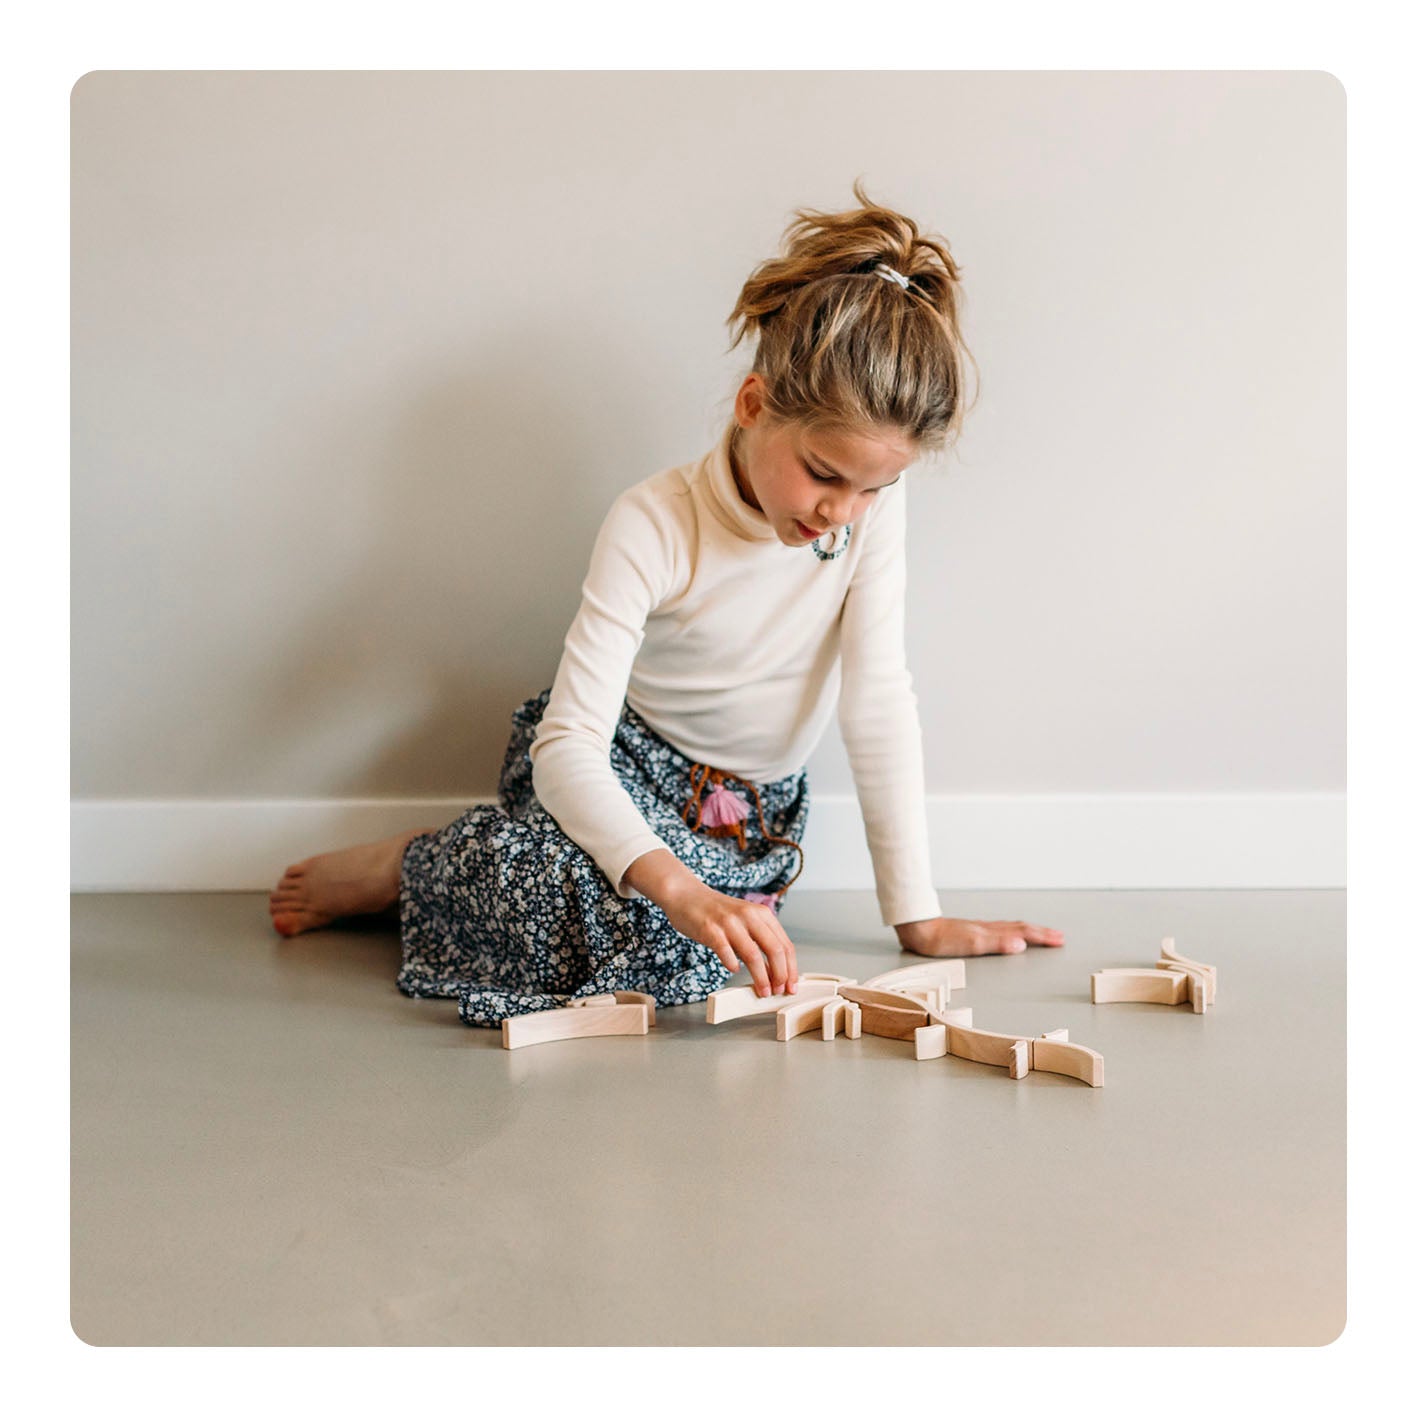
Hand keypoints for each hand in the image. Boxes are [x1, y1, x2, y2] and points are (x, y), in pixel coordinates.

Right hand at [663, 884, 798, 997]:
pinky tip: (734, 969)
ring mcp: (729, 922)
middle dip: (780, 975)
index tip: (791, 985)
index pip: (785, 944)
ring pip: (753, 954)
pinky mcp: (710, 929)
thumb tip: (774, 971)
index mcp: (761, 914)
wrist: (686, 894)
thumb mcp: (745, 921)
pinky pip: (726, 952)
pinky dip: (732, 965)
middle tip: (778, 991)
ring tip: (762, 991)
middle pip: (774, 950)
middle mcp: (748, 915)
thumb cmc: (716, 912)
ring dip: (761, 977)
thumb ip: (759, 941)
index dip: (791, 969)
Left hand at [893, 916, 1064, 956]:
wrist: (918, 927)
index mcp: (991, 932)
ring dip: (1028, 931)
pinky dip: (1011, 931)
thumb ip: (996, 943)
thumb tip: (1022, 945)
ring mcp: (979, 929)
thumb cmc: (941, 939)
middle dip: (1040, 933)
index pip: (1023, 933)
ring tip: (1039, 933)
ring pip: (1010, 927)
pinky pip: (999, 929)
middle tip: (1058, 937)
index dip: (1042, 937)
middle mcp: (987, 928)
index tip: (1059, 940)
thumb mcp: (971, 944)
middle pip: (1020, 928)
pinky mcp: (970, 931)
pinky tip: (1007, 934)